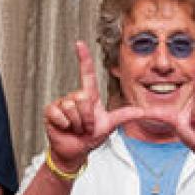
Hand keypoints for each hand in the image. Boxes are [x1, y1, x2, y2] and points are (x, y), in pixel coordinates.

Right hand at [44, 41, 146, 172]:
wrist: (76, 151)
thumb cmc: (91, 137)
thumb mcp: (110, 125)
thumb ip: (125, 115)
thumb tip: (143, 111)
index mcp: (89, 96)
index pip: (87, 73)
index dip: (84, 58)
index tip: (79, 43)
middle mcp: (75, 96)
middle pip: (83, 98)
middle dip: (88, 118)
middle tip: (86, 127)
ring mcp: (62, 103)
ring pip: (72, 107)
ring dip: (77, 124)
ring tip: (76, 128)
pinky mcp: (51, 112)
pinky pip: (59, 114)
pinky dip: (64, 124)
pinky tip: (64, 128)